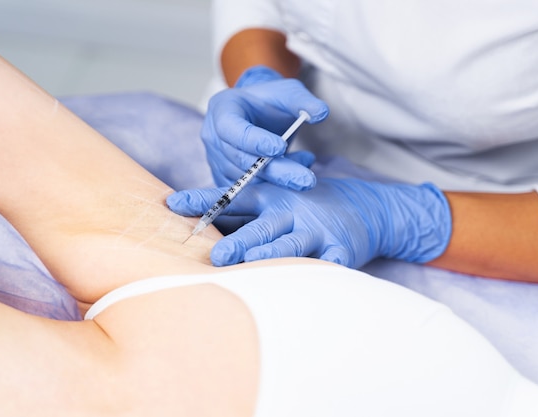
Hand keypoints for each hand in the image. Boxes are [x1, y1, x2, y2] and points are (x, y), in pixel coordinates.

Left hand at [167, 178, 451, 267]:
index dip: (205, 201)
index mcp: (270, 198)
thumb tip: (183, 212)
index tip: (173, 203)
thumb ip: (235, 208)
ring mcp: (317, 230)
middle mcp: (292, 212)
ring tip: (254, 267)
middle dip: (240, 241)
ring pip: (292, 245)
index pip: (232, 199)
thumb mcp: (271, 199)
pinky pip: (329, 264)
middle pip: (262, 227)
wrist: (364, 208)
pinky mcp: (341, 249)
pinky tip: (311, 283)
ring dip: (273, 255)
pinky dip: (322, 272)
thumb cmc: (303, 207)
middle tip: (217, 256)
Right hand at [202, 65, 328, 189]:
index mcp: (222, 109)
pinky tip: (295, 175)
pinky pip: (248, 190)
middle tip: (306, 179)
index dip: (254, 141)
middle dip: (276, 171)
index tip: (281, 148)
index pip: (231, 129)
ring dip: (279, 179)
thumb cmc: (270, 101)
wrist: (259, 115)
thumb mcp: (289, 93)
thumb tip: (321, 113)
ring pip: (246, 179)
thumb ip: (304, 101)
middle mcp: (213, 136)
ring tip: (306, 171)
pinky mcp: (225, 178)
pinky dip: (274, 186)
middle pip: (241, 160)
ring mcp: (216, 160)